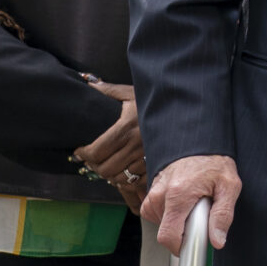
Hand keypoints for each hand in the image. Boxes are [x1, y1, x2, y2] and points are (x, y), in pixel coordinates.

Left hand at [73, 82, 147, 207]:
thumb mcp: (133, 92)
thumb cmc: (157, 101)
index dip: (84, 154)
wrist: (187, 108)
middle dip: (93, 166)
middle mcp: (137, 145)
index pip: (97, 151)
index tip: (79, 152)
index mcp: (127, 128)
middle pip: (105, 168)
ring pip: (119, 178)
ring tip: (105, 166)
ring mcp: (148, 157)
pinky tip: (122, 172)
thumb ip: (110, 90)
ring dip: (109, 175)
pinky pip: (136, 181)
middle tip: (90, 160)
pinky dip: (126, 181)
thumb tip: (90, 84)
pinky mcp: (158, 164)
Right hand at [143, 155, 241, 253]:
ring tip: (193, 205)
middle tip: (201, 216)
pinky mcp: (150, 195)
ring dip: (179, 221)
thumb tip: (217, 240)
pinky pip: (158, 216)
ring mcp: (152, 195)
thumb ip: (223, 215)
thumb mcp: (229, 187)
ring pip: (162, 224)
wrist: (197, 144)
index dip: (181, 247)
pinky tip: (183, 203)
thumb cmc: (214, 163)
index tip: (194, 246)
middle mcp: (159, 196)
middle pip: (166, 232)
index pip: (167, 236)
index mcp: (178, 195)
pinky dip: (171, 214)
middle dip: (184, 231)